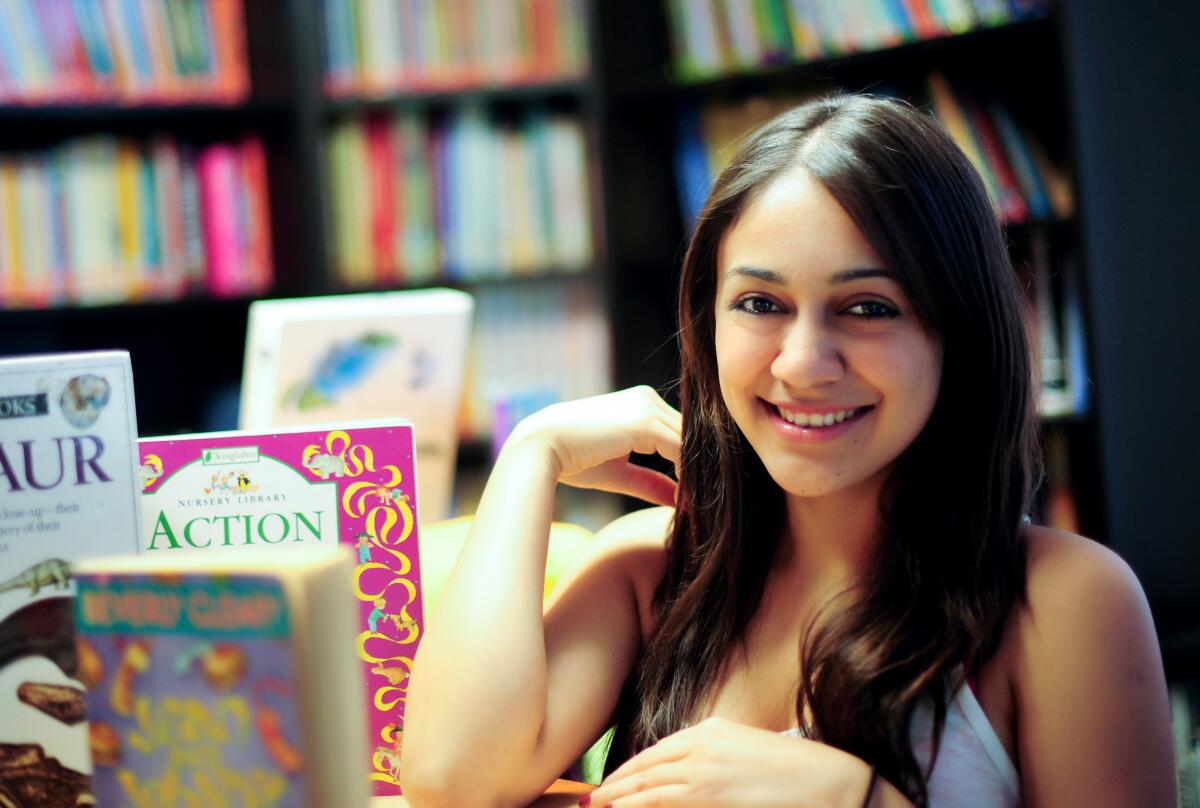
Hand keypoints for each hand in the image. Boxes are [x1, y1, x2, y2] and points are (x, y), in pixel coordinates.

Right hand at [507, 386, 681, 506]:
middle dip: (698, 468)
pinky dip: (687, 472)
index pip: (679, 432)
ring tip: (698, 502)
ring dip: (696, 472)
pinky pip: (680, 448)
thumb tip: (680, 500)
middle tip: (705, 501)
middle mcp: (647, 399)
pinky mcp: (644, 422)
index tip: (695, 494)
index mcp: (641, 404)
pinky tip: (685, 496)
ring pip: (689, 441)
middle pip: (689, 434)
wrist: (542, 446)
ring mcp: (647, 407)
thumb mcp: (620, 472)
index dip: (689, 463)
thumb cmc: (573, 459)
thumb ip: (651, 481)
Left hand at [584, 717, 870, 807]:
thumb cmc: (789, 768)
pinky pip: (668, 806)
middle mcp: (701, 749)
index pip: (655, 753)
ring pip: (651, 793)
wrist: (827, 781)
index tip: (609, 785)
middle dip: (616, 788)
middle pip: (646, 771)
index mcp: (708, 731)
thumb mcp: (741, 746)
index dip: (628, 771)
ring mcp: (705, 776)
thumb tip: (678, 770)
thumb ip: (707, 752)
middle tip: (591, 801)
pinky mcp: (713, 798)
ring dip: (623, 803)